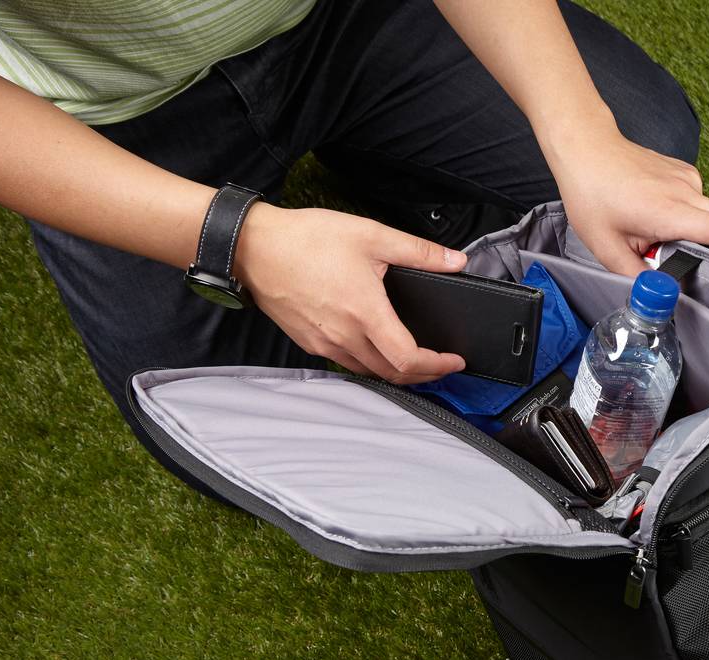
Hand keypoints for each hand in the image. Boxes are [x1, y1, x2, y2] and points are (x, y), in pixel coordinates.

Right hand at [233, 204, 467, 382]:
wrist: (253, 247)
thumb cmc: (306, 239)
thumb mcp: (371, 235)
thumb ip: (418, 251)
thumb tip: (455, 260)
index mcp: (365, 313)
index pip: (408, 359)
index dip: (437, 366)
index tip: (454, 361)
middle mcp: (345, 336)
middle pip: (393, 374)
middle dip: (424, 374)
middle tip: (442, 365)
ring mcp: (325, 343)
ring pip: (369, 372)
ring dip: (397, 373)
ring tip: (415, 361)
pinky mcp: (309, 342)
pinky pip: (347, 363)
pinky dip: (370, 364)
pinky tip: (377, 350)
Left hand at [546, 122, 708, 275]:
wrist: (587, 148)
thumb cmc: (592, 192)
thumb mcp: (607, 247)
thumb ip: (637, 275)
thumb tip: (658, 293)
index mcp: (670, 210)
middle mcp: (687, 191)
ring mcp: (688, 179)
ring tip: (680, 250)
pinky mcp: (685, 174)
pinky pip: (701, 204)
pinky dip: (695, 221)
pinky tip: (668, 226)